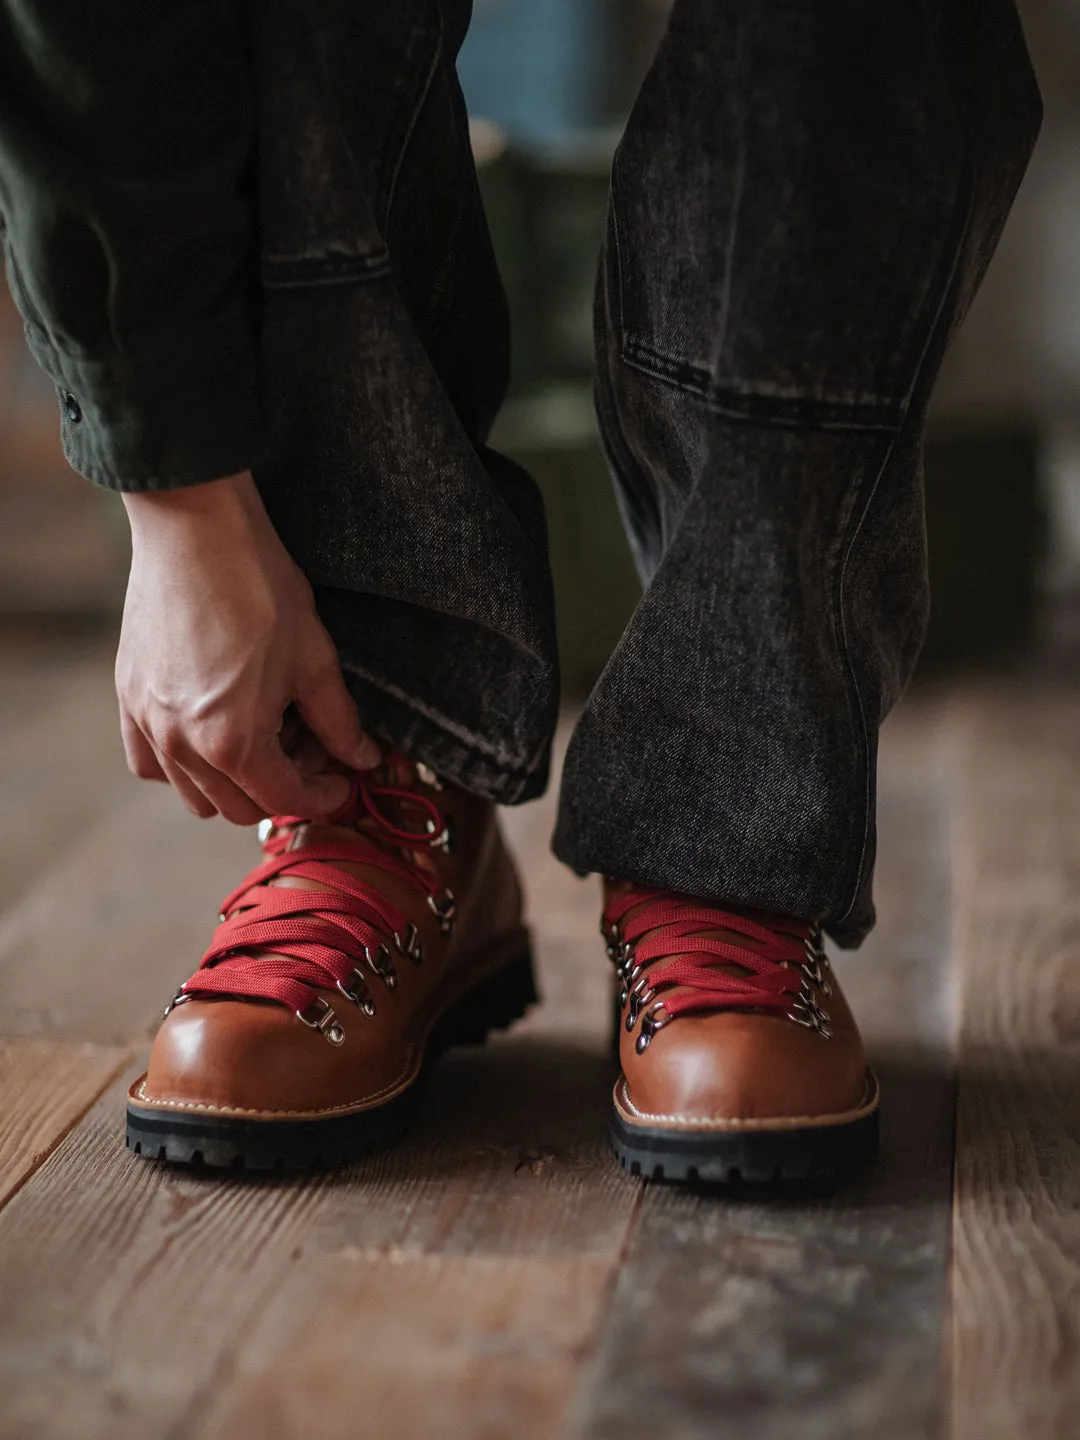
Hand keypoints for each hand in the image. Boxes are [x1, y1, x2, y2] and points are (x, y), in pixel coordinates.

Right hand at [116, 471, 380, 822]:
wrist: (196, 530)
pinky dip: (181, 765)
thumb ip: (339, 721)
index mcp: (233, 743)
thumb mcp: (314, 660)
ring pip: (194, 794)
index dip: (324, 796)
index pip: (285, 800)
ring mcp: (147, 724)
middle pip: (240, 808)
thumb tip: (361, 758)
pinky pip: (149, 763)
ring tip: (265, 734)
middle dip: (284, 788)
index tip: (342, 780)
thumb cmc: (259, 588)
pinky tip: (211, 731)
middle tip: (311, 748)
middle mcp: (182, 746)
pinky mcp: (127, 699)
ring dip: (235, 782)